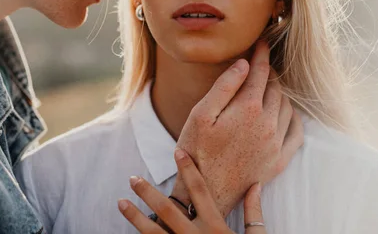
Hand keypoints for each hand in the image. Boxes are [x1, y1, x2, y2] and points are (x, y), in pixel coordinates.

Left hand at [118, 149, 267, 232]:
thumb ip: (254, 214)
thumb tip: (256, 186)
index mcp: (216, 228)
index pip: (200, 191)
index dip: (189, 169)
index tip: (177, 152)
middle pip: (167, 210)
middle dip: (148, 192)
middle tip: (132, 178)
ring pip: (153, 233)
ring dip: (135, 217)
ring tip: (121, 202)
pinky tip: (130, 233)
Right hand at [172, 41, 303, 215]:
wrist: (206, 192)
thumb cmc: (196, 151)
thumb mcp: (200, 115)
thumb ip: (224, 87)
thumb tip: (245, 64)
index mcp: (248, 109)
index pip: (260, 72)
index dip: (261, 55)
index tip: (262, 43)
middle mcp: (267, 124)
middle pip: (276, 88)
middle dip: (269, 73)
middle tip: (261, 65)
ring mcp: (276, 143)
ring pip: (287, 107)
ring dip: (279, 92)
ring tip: (268, 86)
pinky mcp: (280, 160)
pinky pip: (296, 132)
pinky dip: (293, 116)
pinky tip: (285, 113)